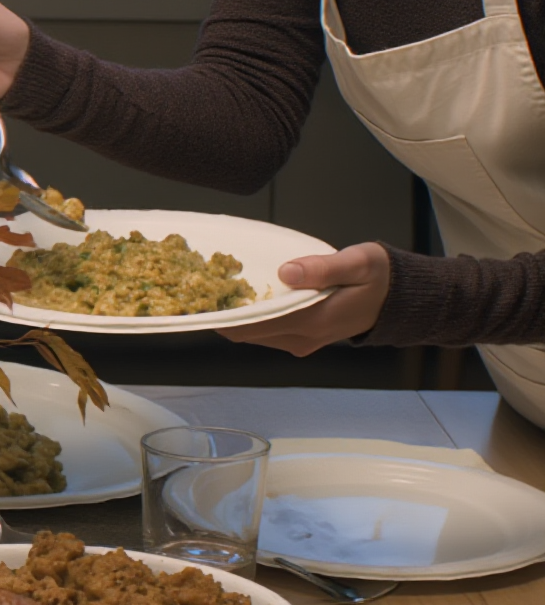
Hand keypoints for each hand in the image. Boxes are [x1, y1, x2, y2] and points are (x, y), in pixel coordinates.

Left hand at [217, 242, 390, 353]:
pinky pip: (268, 332)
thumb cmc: (381, 276)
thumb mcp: (358, 263)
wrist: (402, 299)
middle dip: (223, 315)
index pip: (253, 326)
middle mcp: (303, 337)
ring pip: (255, 335)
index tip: (201, 298)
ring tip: (219, 290)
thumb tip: (285, 272)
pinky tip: (245, 297)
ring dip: (236, 317)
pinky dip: (252, 319)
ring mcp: (303, 341)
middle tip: (204, 288)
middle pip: (247, 334)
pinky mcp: (304, 338)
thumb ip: (322, 268)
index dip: (223, 315)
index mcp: (312, 320)